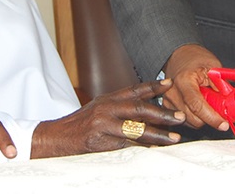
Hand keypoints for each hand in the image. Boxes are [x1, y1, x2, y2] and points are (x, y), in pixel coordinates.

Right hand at [31, 80, 183, 157]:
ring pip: (135, 126)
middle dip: (162, 112)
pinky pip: (124, 144)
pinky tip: (153, 151)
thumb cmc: (78, 127)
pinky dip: (140, 147)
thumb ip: (118, 112)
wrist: (54, 138)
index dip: (153, 86)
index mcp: (107, 99)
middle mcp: (106, 107)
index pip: (134, 89)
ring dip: (157, 132)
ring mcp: (102, 122)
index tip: (171, 83)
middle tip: (180, 116)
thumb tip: (145, 116)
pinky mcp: (98, 138)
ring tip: (174, 137)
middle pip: (139, 107)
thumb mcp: (98, 112)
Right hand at [161, 43, 226, 130]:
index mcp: (184, 80)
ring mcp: (168, 100)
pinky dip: (194, 117)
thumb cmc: (195, 58)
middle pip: (193, 118)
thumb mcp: (212, 66)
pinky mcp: (166, 106)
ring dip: (201, 118)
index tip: (224, 125)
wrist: (178, 55)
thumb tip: (230, 104)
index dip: (212, 118)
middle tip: (219, 111)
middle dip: (209, 118)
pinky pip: (184, 120)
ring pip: (189, 122)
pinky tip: (198, 106)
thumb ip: (221, 84)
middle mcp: (172, 92)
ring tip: (207, 103)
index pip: (197, 106)